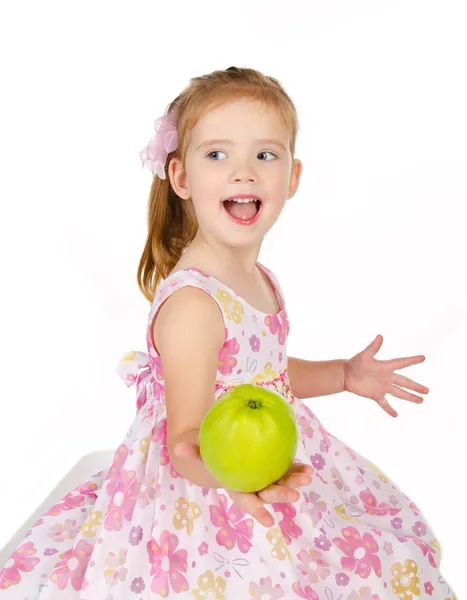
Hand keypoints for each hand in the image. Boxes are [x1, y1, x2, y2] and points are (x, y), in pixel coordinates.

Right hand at [174, 441, 312, 526]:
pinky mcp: (278, 466)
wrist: (229, 451)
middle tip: (293, 496)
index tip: (268, 521)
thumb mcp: (204, 455)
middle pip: (270, 493)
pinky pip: (290, 469)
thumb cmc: (215, 456)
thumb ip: (193, 453)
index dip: (258, 512)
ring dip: (295, 481)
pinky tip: (309, 469)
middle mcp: (257, 486)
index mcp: (240, 488)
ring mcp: (269, 477)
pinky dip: (299, 469)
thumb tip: (177, 448)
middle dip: (281, 495)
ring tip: (307, 477)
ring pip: (284, 482)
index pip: (249, 502)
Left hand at [344, 334, 428, 417]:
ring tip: (421, 401)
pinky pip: (384, 404)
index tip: (423, 358)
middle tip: (427, 391)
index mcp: (385, 367)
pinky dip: (389, 409)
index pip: (402, 363)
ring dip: (410, 397)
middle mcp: (386, 377)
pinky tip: (396, 415)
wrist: (344, 375)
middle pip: (405, 382)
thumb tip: (380, 336)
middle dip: (416, 387)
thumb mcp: (364, 356)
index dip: (412, 360)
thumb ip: (373, 348)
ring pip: (399, 393)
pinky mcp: (375, 395)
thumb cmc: (354, 363)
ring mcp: (382, 387)